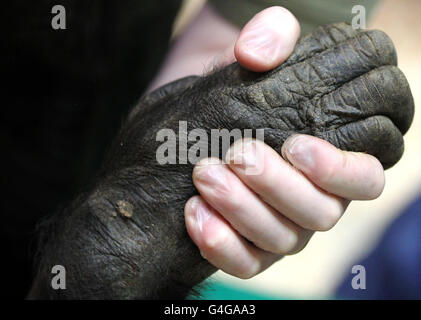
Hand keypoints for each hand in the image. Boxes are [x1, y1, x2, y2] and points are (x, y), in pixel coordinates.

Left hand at [184, 7, 385, 278]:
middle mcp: (312, 196)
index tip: (297, 143)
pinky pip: (248, 263)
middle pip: (325, 211)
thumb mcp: (248, 61)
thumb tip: (257, 53)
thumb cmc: (228, 96)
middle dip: (282, 186)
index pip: (367, 174)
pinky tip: (194, 214)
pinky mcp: (250, 248)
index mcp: (327, 158)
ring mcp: (282, 226)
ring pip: (286, 239)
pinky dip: (223, 245)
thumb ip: (269, 38)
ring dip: (245, 209)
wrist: (181, 132)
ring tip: (204, 174)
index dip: (342, 167)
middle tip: (240, 153)